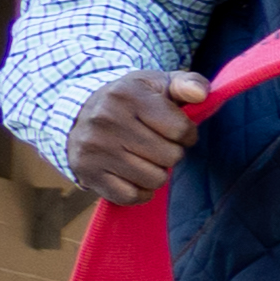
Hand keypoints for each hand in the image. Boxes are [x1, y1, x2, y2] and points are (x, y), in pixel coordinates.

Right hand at [64, 68, 200, 207]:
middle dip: (171, 152)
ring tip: (142, 157)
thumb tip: (201, 93)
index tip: (174, 130)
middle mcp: (106, 120)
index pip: (181, 130)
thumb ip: (188, 83)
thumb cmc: (131, 101)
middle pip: (171, 157)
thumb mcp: (159, 84)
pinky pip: (131, 196)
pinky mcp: (86, 172)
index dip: (186, 134)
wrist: (78, 114)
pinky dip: (139, 191)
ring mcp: (94, 148)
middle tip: (155, 143)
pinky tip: (132, 174)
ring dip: (156, 173)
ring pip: (154, 179)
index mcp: (127, 95)